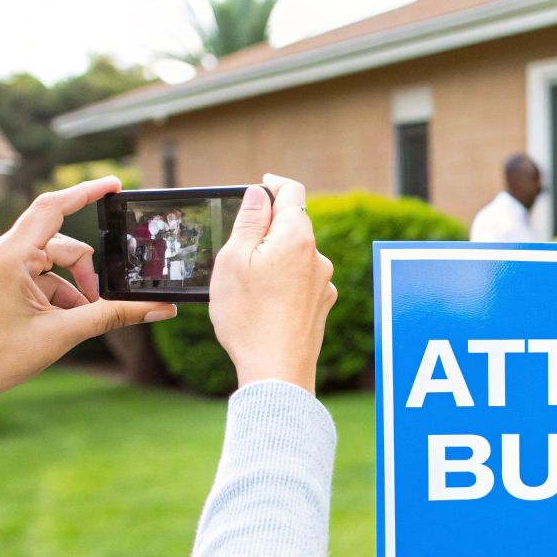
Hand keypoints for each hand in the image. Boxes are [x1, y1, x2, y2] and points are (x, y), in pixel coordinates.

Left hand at [0, 177, 175, 440]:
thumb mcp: (62, 334)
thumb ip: (113, 316)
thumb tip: (158, 308)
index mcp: (10, 257)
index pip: (53, 207)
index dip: (87, 192)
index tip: (116, 185)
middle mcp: (2, 254)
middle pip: (62, 244)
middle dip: (86, 273)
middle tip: (98, 306)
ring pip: (52, 264)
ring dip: (72, 290)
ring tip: (73, 325)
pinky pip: (38, 277)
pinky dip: (56, 297)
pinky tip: (58, 326)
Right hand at [209, 174, 336, 392]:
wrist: (276, 371)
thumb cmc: (248, 317)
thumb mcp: (233, 260)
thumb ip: (249, 221)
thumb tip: (259, 193)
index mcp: (296, 238)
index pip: (292, 192)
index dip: (273, 185)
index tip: (261, 186)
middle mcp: (317, 257)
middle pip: (293, 226)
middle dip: (268, 228)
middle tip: (239, 245)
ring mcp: (323, 283)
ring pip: (296, 256)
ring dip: (275, 259)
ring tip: (247, 284)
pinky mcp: (322, 305)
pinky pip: (301, 282)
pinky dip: (283, 283)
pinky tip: (264, 303)